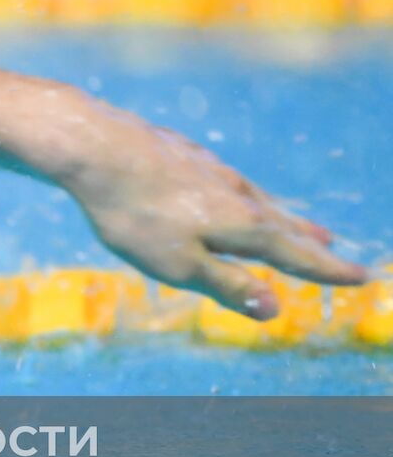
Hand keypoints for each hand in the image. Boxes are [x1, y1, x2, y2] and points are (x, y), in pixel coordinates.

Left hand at [60, 110, 365, 318]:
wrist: (94, 147)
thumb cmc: (134, 214)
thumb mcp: (179, 265)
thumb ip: (227, 285)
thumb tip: (275, 309)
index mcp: (243, 225)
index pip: (296, 255)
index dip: (329, 270)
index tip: (362, 275)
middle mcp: (236, 192)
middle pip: (280, 222)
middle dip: (307, 240)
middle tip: (333, 247)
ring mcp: (210, 168)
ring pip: (254, 197)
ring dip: (280, 214)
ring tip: (297, 223)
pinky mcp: (182, 152)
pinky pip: (224, 180)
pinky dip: (241, 194)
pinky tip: (230, 190)